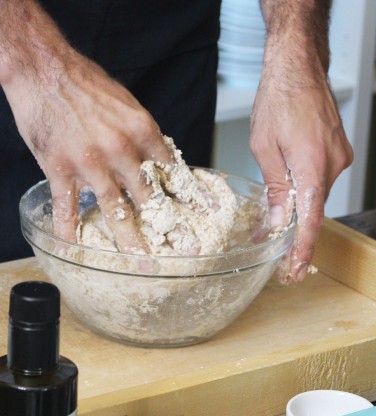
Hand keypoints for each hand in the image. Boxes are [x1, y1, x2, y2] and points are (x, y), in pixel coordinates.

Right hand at [3, 50, 172, 252]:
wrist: (44, 67)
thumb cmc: (89, 83)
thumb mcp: (129, 105)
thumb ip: (145, 137)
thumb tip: (160, 160)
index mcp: (142, 130)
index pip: (173, 170)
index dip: (191, 194)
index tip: (205, 212)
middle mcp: (120, 150)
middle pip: (150, 196)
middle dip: (171, 226)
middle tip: (187, 248)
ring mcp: (89, 162)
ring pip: (115, 208)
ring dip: (130, 239)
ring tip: (144, 262)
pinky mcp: (59, 167)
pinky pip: (66, 205)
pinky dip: (70, 228)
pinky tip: (75, 248)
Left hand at [250, 54, 352, 282]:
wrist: (298, 71)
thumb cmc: (277, 101)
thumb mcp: (264, 149)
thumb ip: (274, 188)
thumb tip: (278, 220)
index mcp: (311, 166)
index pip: (310, 219)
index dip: (303, 248)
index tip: (296, 269)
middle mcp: (332, 165)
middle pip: (313, 207)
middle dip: (295, 227)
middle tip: (277, 244)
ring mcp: (339, 157)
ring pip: (316, 192)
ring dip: (298, 202)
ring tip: (276, 206)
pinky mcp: (338, 151)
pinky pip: (321, 178)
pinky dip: (305, 187)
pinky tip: (289, 183)